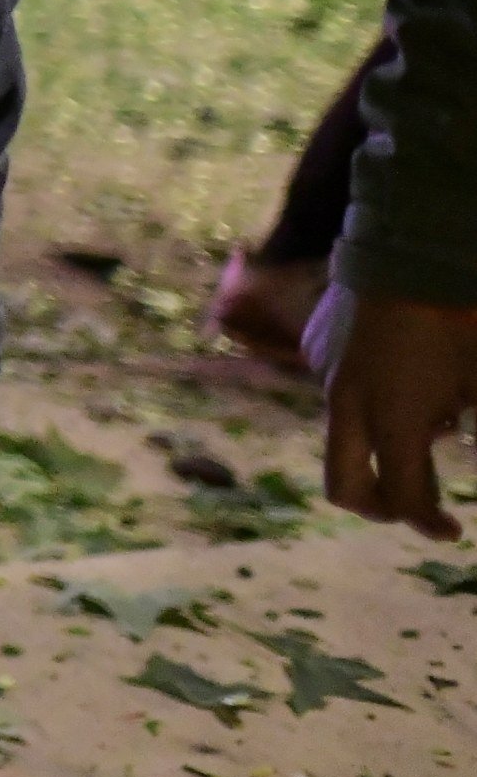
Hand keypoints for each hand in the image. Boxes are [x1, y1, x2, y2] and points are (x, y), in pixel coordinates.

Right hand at [317, 283, 476, 536]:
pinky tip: (402, 369)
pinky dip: (368, 396)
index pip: (403, 498)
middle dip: (376, 507)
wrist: (410, 246)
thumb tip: (457, 440)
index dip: (427, 523)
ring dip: (379, 442)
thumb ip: (473, 426)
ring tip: (431, 415)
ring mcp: (325, 372)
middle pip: (343, 485)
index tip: (452, 530)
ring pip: (343, 432)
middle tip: (410, 506)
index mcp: (393, 421)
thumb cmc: (459, 319)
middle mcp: (348, 404)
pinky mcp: (316, 344)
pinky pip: (338, 386)